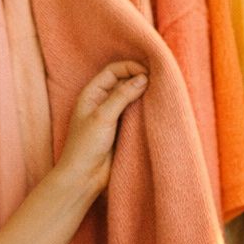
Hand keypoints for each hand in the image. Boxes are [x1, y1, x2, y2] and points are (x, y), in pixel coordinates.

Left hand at [57, 60, 147, 197]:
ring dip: (143, 94)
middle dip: (139, 78)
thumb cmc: (86, 145)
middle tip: (159, 81)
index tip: (148, 73)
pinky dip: (144, 108)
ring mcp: (111, 115)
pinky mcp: (120, 129)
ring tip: (160, 93)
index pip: (113, 71)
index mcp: (91, 94)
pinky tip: (155, 108)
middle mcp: (101, 101)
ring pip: (130, 97)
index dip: (130, 68)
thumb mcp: (103, 116)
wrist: (84, 176)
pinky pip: (134, 113)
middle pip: (123, 81)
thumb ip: (122, 96)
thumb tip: (143, 78)